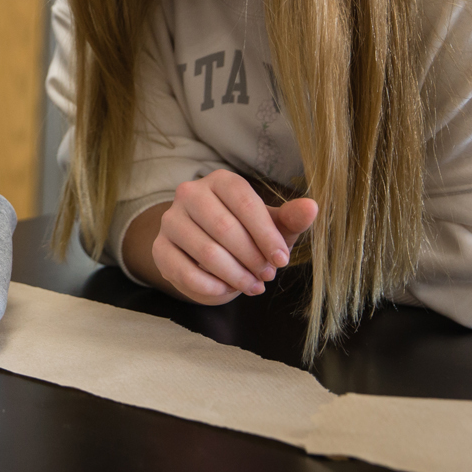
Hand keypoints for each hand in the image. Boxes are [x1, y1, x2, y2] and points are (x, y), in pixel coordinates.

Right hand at [145, 170, 318, 303]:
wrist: (207, 251)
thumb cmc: (247, 234)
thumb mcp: (272, 226)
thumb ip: (291, 218)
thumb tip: (311, 207)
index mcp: (220, 181)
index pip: (245, 203)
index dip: (266, 235)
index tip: (282, 260)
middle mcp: (189, 193)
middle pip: (225, 227)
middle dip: (252, 258)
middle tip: (267, 276)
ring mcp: (170, 220)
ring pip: (206, 251)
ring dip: (235, 275)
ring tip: (252, 286)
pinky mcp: (159, 248)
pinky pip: (184, 271)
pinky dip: (211, 286)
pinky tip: (226, 290)